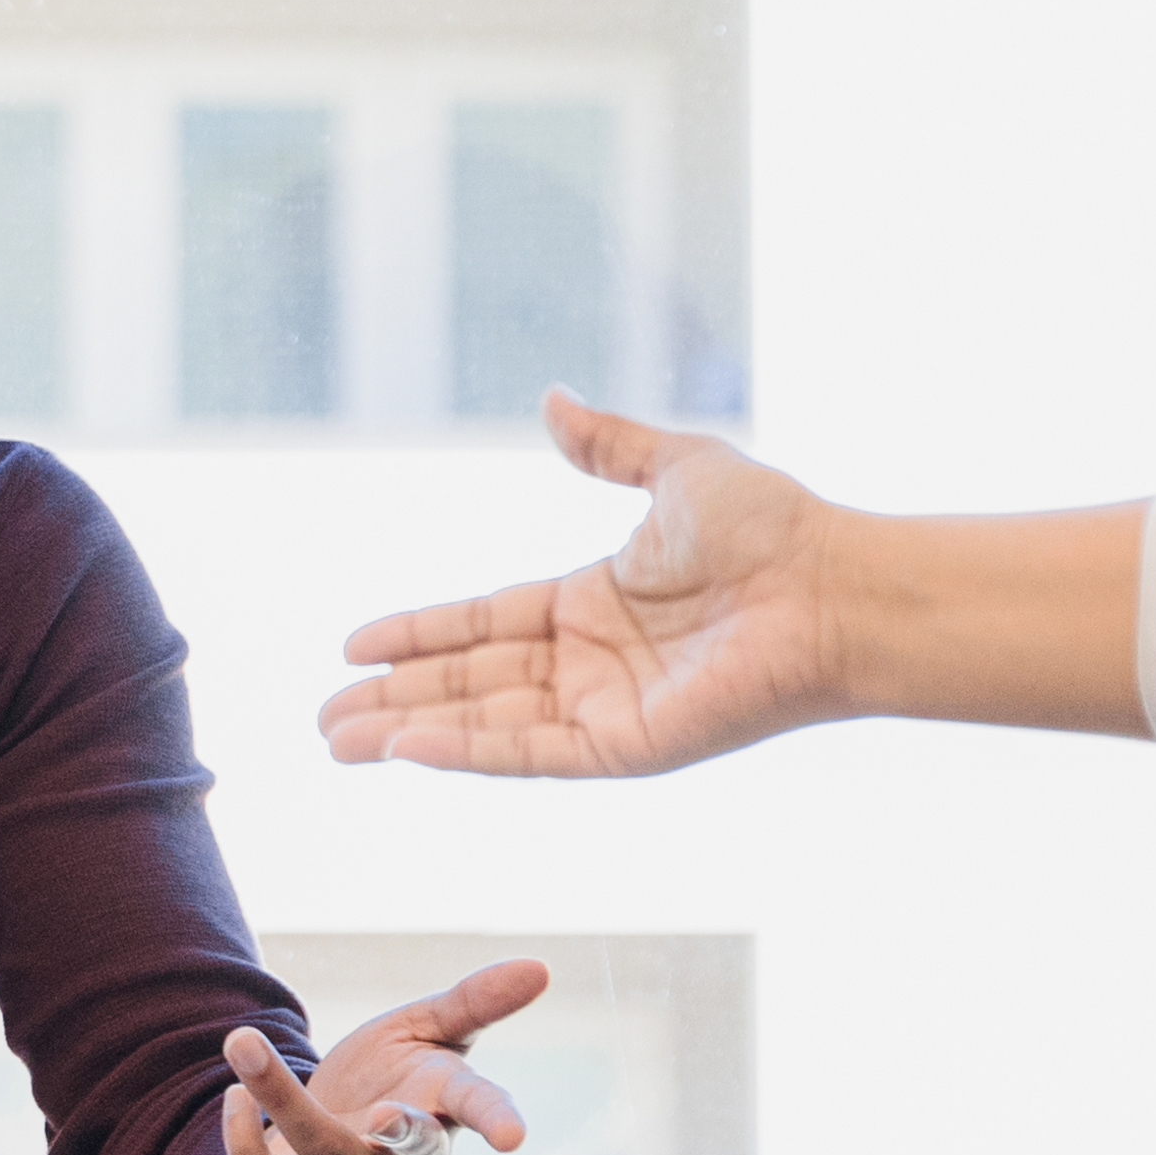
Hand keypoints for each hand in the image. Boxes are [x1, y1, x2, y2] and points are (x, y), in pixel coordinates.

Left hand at [217, 967, 545, 1154]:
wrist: (325, 1144)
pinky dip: (245, 1145)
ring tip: (243, 1041)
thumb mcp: (427, 1031)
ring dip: (280, 1100)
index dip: (497, 1119)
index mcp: (447, 1109)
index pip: (480, 1110)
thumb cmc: (393, 1078)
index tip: (515, 1137)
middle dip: (398, 1134)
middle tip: (381, 1111)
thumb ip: (474, 1002)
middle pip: (410, 1152)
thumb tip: (541, 965)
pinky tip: (235, 1096)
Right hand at [322, 397, 847, 777]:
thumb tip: (551, 402)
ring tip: (338, 743)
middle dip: (394, 701)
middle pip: (468, 683)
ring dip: (410, 733)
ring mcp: (605, 710)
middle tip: (323, 721)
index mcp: (595, 604)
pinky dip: (467, 750)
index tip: (354, 647)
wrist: (832, 586)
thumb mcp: (674, 469)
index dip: (419, 635)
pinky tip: (409, 748)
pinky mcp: (626, 747)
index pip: (484, 624)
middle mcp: (591, 664)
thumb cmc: (773, 527)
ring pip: (484, 724)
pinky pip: (529, 752)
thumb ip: (607, 447)